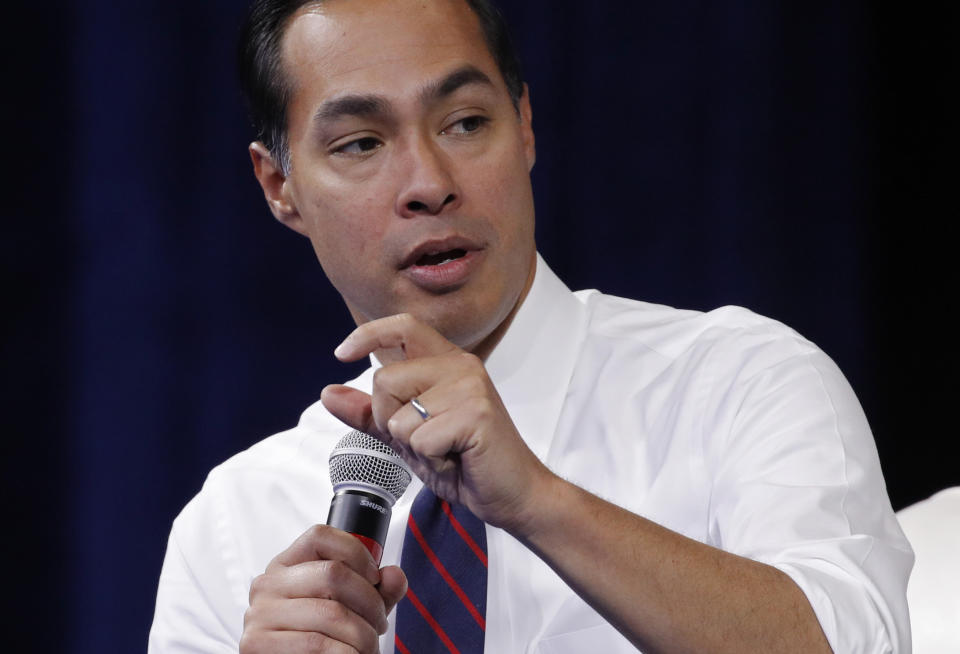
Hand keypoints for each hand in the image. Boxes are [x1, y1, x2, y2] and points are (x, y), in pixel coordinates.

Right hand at [240, 525, 406, 653]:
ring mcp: (259, 613)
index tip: (375, 577)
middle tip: (379, 624)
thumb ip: (377, 590)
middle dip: (370, 603)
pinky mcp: (257, 643)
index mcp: (286, 566)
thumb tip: (394, 575)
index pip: (320, 536)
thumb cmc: (321, 640)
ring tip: (367, 646)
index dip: (356, 551)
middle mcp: (268, 584)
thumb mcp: (352, 609)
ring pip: (331, 613)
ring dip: (363, 636)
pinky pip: (316, 645)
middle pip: (332, 573)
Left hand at [320, 313, 553, 530]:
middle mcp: (460, 365)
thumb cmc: (465, 462)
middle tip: (427, 440)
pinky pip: (420, 439)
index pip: (403, 327)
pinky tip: (456, 460)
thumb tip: (327, 392)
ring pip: (399, 415)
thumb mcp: (408, 435)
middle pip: (384, 381)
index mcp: (447, 362)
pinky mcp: (476, 414)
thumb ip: (370, 412)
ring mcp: (470, 387)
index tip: (341, 353)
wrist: (512, 493)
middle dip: (390, 421)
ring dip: (413, 446)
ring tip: (446, 451)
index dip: (368, 333)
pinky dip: (430, 460)